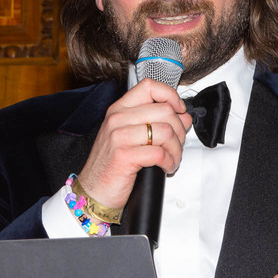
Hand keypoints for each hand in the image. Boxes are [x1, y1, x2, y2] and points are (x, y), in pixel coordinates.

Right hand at [77, 79, 192, 208]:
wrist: (94, 191)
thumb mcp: (130, 136)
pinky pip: (159, 153)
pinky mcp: (124, 156)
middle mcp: (117, 119)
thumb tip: (183, 117)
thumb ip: (154, 122)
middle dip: (180, 130)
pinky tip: (166, 167)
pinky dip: (169, 162)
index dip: (171, 96)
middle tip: (176, 144)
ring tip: (172, 159)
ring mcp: (119, 137)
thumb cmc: (112, 165)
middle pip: (164, 110)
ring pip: (166, 131)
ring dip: (176, 149)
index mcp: (119, 109)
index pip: (150, 86)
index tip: (179, 110)